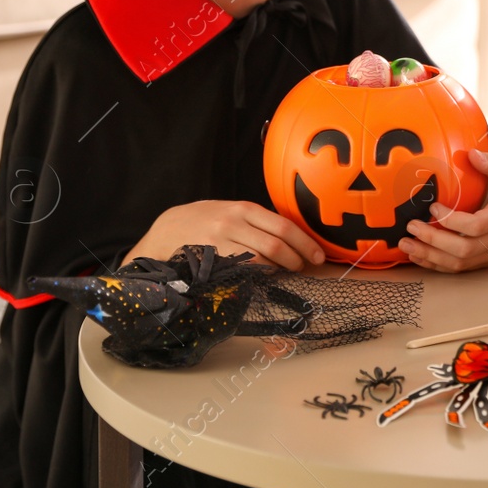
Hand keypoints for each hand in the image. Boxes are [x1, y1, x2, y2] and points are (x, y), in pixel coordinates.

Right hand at [124, 201, 324, 270]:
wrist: (168, 228)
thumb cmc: (207, 219)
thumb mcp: (233, 210)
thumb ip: (259, 221)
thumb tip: (295, 238)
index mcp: (244, 209)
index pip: (284, 226)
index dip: (305, 243)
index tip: (318, 256)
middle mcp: (233, 224)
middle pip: (276, 246)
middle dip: (296, 260)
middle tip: (303, 267)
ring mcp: (220, 243)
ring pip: (261, 262)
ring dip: (279, 271)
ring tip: (285, 272)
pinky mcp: (210, 261)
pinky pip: (242, 273)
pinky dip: (258, 278)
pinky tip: (264, 278)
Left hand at [399, 150, 487, 271]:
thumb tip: (470, 153)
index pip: (476, 227)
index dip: (452, 221)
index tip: (433, 207)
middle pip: (463, 249)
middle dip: (434, 241)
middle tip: (412, 226)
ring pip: (458, 263)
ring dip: (429, 256)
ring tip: (406, 245)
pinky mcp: (482, 263)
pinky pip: (457, 268)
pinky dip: (435, 265)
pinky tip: (418, 256)